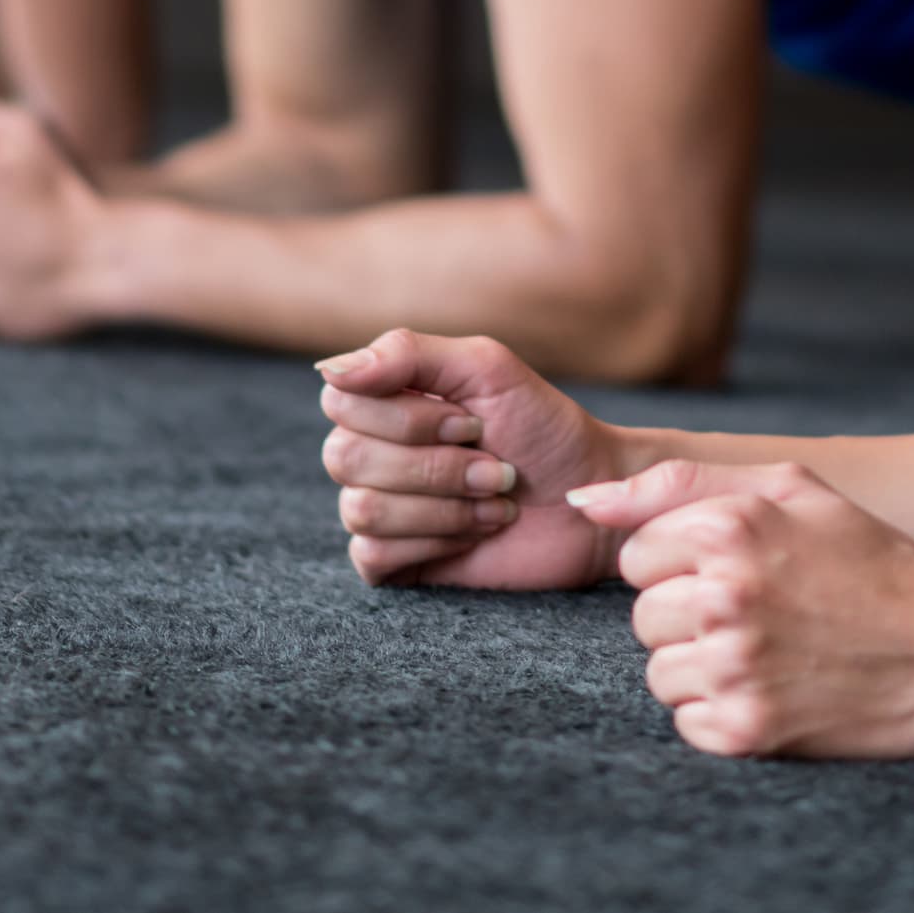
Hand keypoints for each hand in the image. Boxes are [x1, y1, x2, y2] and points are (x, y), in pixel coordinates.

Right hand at [317, 329, 629, 591]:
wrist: (587, 499)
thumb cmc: (542, 427)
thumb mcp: (486, 368)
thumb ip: (407, 353)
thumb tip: (326, 369)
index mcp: (386, 399)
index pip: (340, 400)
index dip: (406, 418)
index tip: (471, 423)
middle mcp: (372, 451)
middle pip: (344, 457)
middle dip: (434, 467)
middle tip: (493, 467)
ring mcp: (380, 507)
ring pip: (361, 508)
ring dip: (443, 506)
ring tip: (493, 500)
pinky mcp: (394, 560)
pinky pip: (370, 554)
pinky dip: (434, 541)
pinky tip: (474, 533)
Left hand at [572, 461, 913, 758]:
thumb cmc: (870, 563)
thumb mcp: (792, 490)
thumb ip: (680, 483)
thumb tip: (583, 501)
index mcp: (730, 527)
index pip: (636, 555)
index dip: (683, 564)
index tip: (738, 572)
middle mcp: (724, 596)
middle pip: (642, 616)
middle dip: (689, 616)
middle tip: (761, 616)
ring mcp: (734, 668)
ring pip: (659, 672)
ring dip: (703, 668)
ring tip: (769, 654)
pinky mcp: (747, 730)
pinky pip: (687, 722)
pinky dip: (723, 714)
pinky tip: (775, 691)